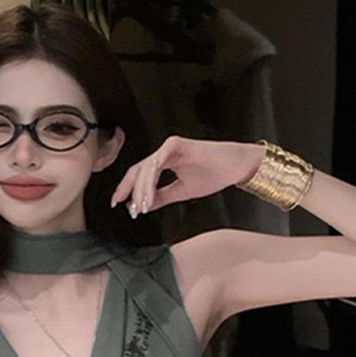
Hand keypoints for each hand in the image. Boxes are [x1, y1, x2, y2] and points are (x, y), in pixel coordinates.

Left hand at [110, 137, 264, 216]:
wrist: (236, 166)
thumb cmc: (214, 174)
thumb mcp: (181, 191)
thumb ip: (162, 197)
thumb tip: (144, 206)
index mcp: (164, 161)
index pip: (139, 174)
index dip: (127, 189)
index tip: (119, 204)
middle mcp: (164, 152)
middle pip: (138, 171)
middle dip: (131, 192)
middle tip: (132, 211)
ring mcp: (170, 147)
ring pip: (146, 168)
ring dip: (141, 190)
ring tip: (142, 208)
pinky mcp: (177, 145)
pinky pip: (158, 162)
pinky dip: (151, 181)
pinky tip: (150, 196)